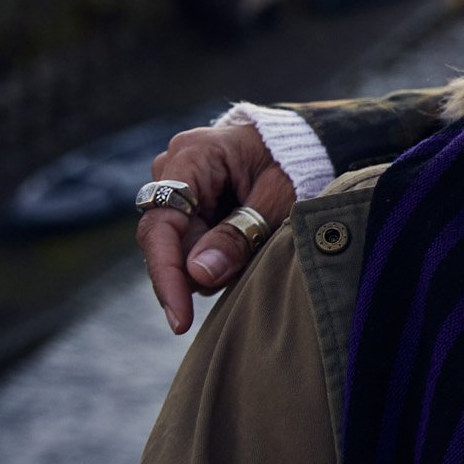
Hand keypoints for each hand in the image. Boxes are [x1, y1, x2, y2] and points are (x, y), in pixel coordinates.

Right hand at [137, 122, 296, 333]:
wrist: (302, 144)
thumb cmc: (293, 163)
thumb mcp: (278, 198)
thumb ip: (241, 234)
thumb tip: (197, 274)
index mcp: (192, 156)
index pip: (161, 225)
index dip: (166, 275)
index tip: (179, 318)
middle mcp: (171, 169)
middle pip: (168, 242)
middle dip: (202, 267)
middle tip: (250, 259)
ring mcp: (174, 186)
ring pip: (179, 247)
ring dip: (214, 259)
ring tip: (255, 237)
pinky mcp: (184, 203)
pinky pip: (189, 243)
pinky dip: (216, 253)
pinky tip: (244, 240)